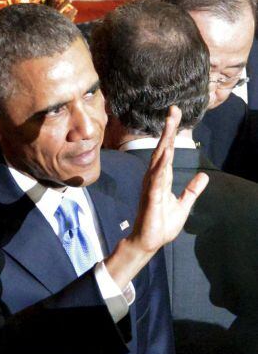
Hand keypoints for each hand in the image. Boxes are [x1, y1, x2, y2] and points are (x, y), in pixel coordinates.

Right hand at [106, 106, 208, 287]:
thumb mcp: (183, 205)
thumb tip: (204, 177)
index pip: (168, 152)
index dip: (172, 135)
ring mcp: (152, 187)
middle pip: (162, 150)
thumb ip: (192, 190)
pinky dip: (161, 166)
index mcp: (162, 179)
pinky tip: (166, 154)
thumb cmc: (162, 224)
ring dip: (165, 142)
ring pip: (159, 160)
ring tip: (169, 125)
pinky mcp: (151, 198)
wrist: (149, 241)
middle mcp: (154, 178)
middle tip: (173, 111)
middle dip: (168, 131)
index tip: (175, 116)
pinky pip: (157, 179)